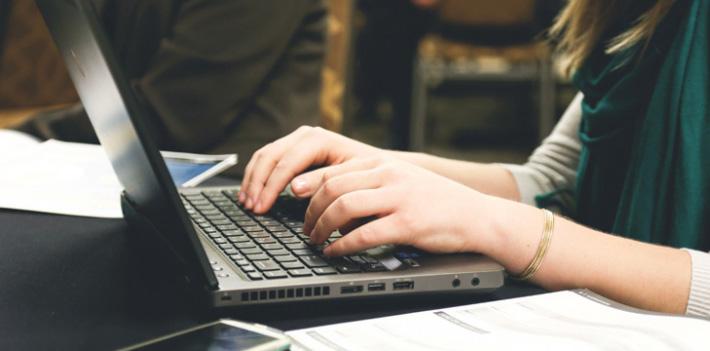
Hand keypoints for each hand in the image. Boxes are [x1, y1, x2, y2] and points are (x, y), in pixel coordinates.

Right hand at [239, 126, 382, 213]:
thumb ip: (322, 182)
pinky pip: (267, 159)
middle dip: (257, 183)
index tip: (261, 207)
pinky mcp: (293, 149)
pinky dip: (257, 176)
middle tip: (251, 208)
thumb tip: (293, 189)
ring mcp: (298, 140)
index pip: (286, 162)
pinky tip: (252, 193)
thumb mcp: (349, 179)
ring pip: (264, 156)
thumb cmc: (368, 175)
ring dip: (252, 180)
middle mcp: (305, 135)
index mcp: (319, 140)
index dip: (270, 186)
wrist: (379, 167)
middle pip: (270, 156)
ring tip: (247, 203)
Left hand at [302, 157, 498, 256]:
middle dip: (311, 211)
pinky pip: (364, 234)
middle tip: (306, 229)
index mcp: (384, 164)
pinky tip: (335, 252)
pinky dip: (342, 246)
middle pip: (333, 188)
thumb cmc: (438, 203)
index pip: (334, 171)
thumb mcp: (403, 181)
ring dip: (322, 227)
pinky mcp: (407, 223)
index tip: (296, 202)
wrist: (477, 215)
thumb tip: (334, 201)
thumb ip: (372, 184)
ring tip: (316, 241)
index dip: (309, 188)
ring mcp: (399, 198)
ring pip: (343, 207)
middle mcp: (389, 175)